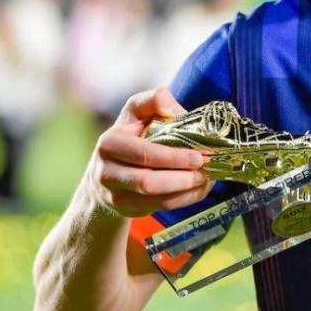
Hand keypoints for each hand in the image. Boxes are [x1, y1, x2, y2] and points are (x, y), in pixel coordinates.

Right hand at [85, 88, 211, 217]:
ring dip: (188, 191)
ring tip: (206, 178)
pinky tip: (198, 188)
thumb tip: (176, 112)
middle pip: (149, 182)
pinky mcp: (127, 209)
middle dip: (182, 178)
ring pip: (157, 199)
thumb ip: (155, 101)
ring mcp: (115, 195)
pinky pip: (161, 207)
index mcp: (110, 143)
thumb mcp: (136, 111)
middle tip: (206, 170)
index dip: (174, 157)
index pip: (145, 154)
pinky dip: (185, 199)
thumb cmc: (130, 135)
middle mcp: (107, 172)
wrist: (104, 173)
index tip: (199, 156)